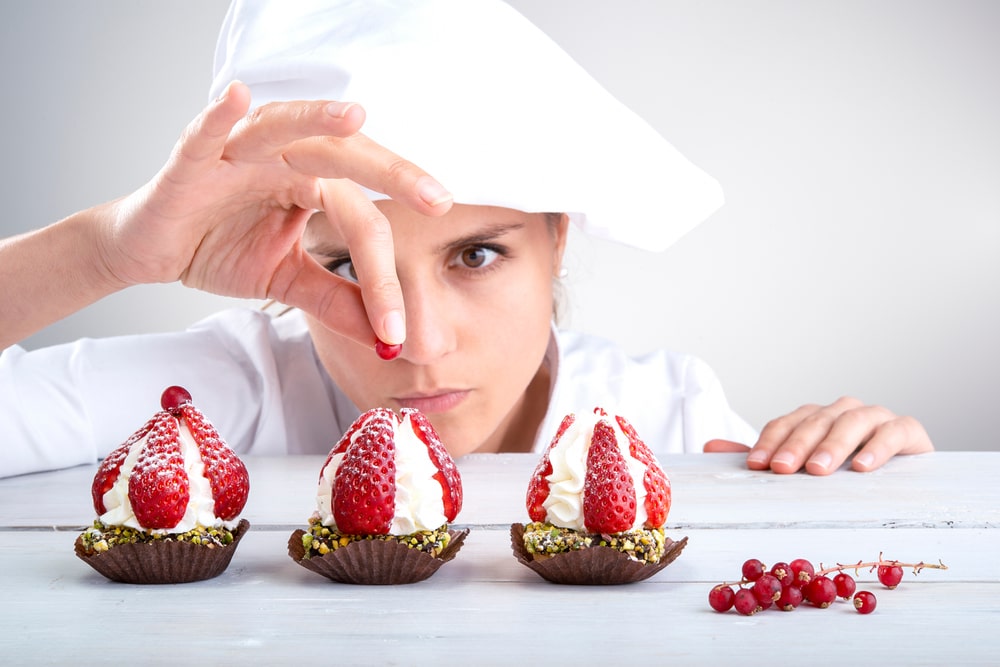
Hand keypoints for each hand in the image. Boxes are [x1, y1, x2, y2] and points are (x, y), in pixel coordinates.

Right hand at [101, 81, 452, 347]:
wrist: (153, 251)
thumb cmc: (220, 248)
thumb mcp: (287, 279)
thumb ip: (335, 300)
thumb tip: (386, 337)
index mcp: (314, 185)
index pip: (363, 222)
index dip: (382, 276)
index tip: (397, 331)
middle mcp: (284, 161)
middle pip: (345, 158)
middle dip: (392, 175)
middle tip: (437, 199)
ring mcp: (238, 155)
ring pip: (283, 128)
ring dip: (315, 119)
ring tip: (353, 116)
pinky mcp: (191, 162)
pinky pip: (205, 134)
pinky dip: (218, 115)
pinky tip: (236, 96)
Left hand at [703, 396, 933, 473]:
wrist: (901, 484)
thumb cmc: (845, 477)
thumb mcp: (800, 470)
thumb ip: (761, 458)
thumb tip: (710, 447)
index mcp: (814, 418)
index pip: (785, 423)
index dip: (769, 442)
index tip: (756, 466)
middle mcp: (842, 412)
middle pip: (815, 420)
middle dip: (796, 444)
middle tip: (783, 470)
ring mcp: (877, 418)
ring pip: (852, 421)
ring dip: (833, 444)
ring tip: (819, 470)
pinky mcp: (908, 432)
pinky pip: (895, 431)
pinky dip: (880, 446)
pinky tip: (864, 467)